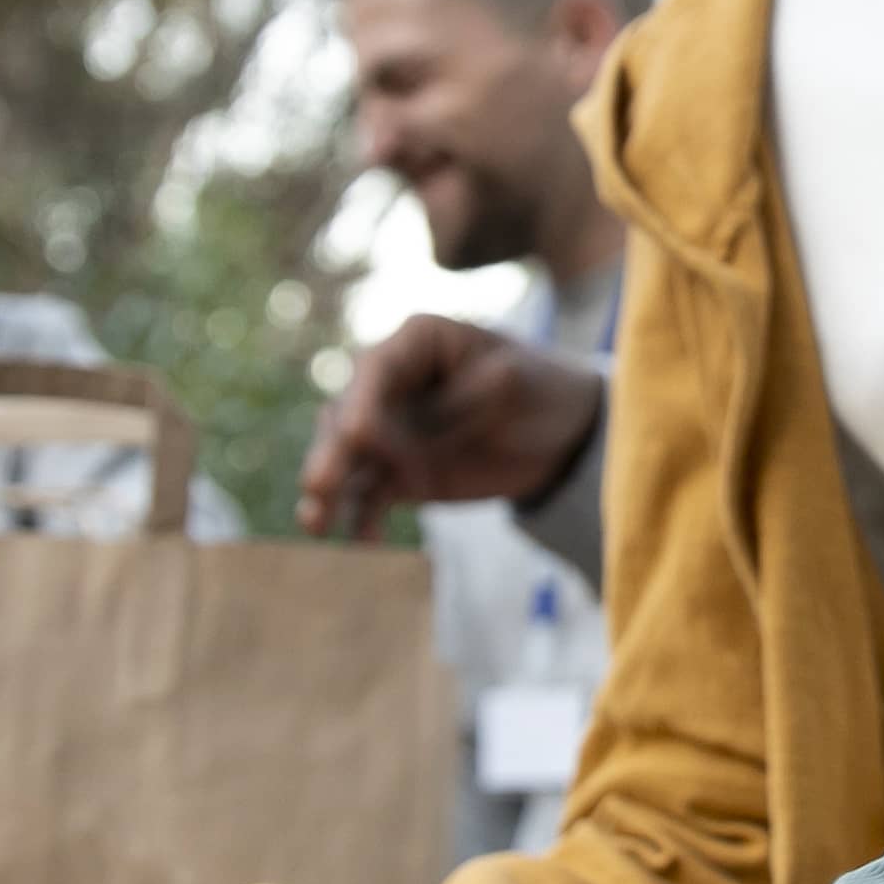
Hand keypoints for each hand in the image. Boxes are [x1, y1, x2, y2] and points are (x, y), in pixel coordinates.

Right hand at [298, 314, 602, 538]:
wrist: (567, 436)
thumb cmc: (541, 389)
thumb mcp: (509, 380)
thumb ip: (449, 398)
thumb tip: (388, 427)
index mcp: (417, 342)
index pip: (376, 368)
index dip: (362, 402)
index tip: (358, 435)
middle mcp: (391, 383)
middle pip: (349, 415)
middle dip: (333, 452)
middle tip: (318, 486)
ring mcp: (390, 430)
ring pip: (347, 459)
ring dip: (328, 491)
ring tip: (315, 523)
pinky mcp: (398, 472)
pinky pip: (368, 495)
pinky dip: (360, 517)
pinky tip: (363, 541)